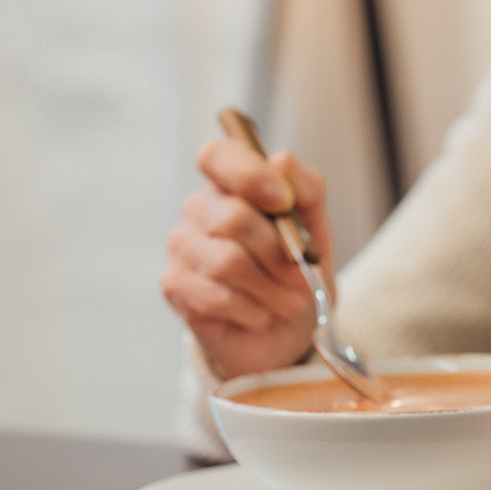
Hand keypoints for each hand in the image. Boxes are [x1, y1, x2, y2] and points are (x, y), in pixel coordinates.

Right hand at [160, 138, 335, 380]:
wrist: (285, 333)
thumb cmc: (296, 275)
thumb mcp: (317, 230)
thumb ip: (307, 189)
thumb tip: (282, 161)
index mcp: (231, 184)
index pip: (217, 156)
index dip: (248, 174)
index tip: (283, 202)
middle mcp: (199, 209)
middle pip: (234, 218)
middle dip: (280, 254)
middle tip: (302, 277)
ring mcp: (181, 246)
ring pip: (229, 261)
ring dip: (271, 289)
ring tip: (287, 302)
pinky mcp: (174, 284)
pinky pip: (218, 296)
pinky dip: (253, 310)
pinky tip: (260, 314)